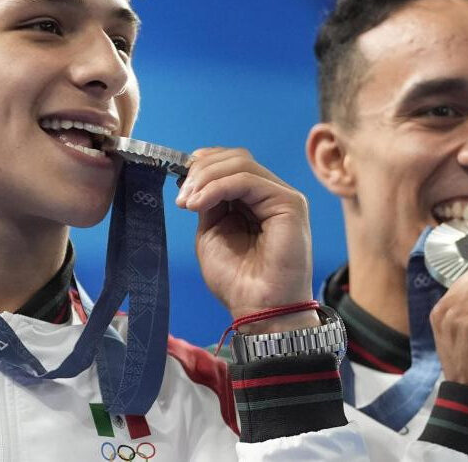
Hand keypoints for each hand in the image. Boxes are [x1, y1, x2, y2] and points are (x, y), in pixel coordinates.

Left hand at [175, 147, 317, 332]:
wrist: (259, 309)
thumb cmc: (238, 281)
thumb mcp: (212, 233)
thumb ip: (209, 203)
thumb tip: (197, 180)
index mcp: (254, 200)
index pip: (230, 164)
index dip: (203, 164)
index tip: (178, 181)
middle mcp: (270, 194)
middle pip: (235, 158)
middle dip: (201, 170)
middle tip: (181, 197)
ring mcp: (282, 196)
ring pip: (240, 163)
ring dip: (206, 178)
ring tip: (187, 202)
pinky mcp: (289, 202)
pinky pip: (248, 179)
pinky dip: (218, 186)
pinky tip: (200, 203)